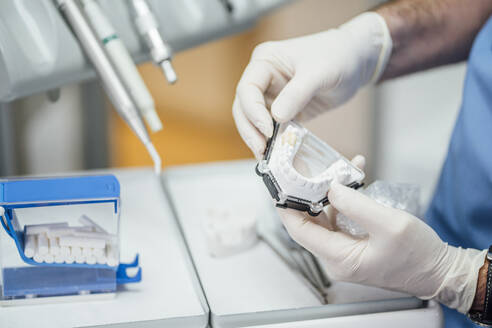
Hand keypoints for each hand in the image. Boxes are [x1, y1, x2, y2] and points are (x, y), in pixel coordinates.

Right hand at [232, 12, 391, 157]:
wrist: (355, 60)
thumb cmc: (337, 56)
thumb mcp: (319, 72)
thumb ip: (297, 93)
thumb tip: (276, 116)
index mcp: (265, 60)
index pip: (247, 89)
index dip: (253, 111)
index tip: (267, 129)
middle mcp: (263, 77)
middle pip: (243, 107)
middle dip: (250, 129)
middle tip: (261, 149)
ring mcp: (272, 95)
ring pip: (253, 120)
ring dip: (257, 138)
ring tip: (265, 156)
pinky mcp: (283, 110)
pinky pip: (271, 127)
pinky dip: (271, 141)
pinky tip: (275, 153)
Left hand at [278, 179, 486, 313]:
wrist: (441, 271)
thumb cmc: (419, 255)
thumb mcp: (388, 223)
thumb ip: (355, 204)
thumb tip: (330, 187)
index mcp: (339, 258)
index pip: (299, 230)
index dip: (287, 207)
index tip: (279, 185)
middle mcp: (337, 258)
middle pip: (309, 223)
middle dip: (306, 194)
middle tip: (305, 170)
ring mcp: (345, 252)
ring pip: (324, 219)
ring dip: (327, 194)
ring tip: (333, 169)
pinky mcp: (354, 245)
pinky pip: (340, 221)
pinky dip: (343, 201)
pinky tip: (351, 181)